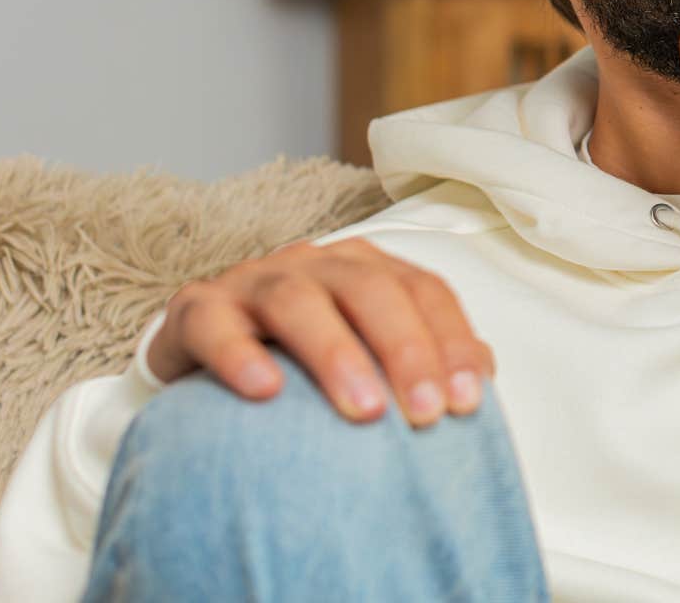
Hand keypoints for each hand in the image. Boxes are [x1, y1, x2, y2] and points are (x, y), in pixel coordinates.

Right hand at [145, 237, 495, 427]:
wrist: (204, 364)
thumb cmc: (301, 363)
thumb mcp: (367, 356)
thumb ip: (422, 358)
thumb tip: (484, 371)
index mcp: (365, 270)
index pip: (423, 291)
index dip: (451, 340)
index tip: (468, 400)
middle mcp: (313, 266)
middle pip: (369, 290)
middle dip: (406, 350)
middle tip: (427, 413)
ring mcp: (251, 281)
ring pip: (297, 301)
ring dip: (336, 354)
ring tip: (364, 410)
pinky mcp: (195, 309)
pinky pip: (214, 324)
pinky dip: (239, 355)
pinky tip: (266, 392)